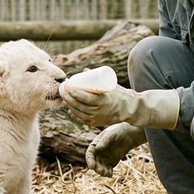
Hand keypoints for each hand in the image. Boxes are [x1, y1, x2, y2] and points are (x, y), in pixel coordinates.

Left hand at [61, 85, 179, 128]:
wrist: (130, 109)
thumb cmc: (120, 94)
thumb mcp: (110, 85)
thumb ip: (97, 78)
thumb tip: (85, 70)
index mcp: (103, 101)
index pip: (84, 98)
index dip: (74, 93)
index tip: (68, 86)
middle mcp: (99, 111)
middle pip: (79, 105)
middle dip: (69, 98)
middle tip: (64, 91)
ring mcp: (97, 118)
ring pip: (79, 113)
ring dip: (70, 106)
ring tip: (66, 99)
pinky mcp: (97, 123)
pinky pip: (83, 120)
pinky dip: (75, 115)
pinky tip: (70, 110)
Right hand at [86, 122, 146, 176]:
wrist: (129, 135)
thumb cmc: (118, 131)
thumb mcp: (111, 134)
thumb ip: (104, 141)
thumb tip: (97, 149)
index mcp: (95, 145)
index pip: (90, 154)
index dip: (90, 160)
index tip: (92, 167)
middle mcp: (99, 152)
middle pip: (95, 162)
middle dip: (97, 168)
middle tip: (101, 171)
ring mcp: (105, 158)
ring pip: (101, 167)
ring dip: (102, 172)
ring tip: (107, 174)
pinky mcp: (112, 162)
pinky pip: (108, 169)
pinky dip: (108, 173)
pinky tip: (110, 174)